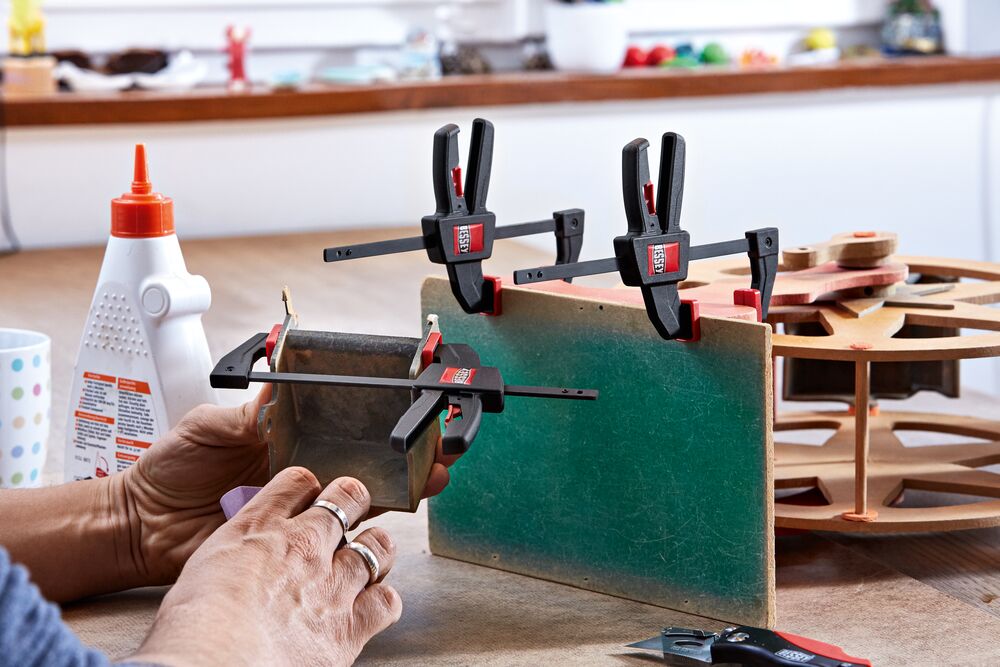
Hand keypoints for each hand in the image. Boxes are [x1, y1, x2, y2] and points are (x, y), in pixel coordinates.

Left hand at [118, 386, 459, 585]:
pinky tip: (377, 520)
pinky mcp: (283, 544)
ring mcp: (293, 511)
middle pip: (359, 466)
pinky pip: (326, 538)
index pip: (337, 431)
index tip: (405, 420)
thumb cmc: (169, 469)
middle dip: (401, 461)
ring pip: (353, 502)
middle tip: (433, 455)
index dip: (373, 427)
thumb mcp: (206, 426)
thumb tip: (277, 398)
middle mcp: (296, 476)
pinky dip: (354, 531)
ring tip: (423, 481)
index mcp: (283, 443)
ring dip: (391, 492)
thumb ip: (246, 415)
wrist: (141, 522)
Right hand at [129, 470, 399, 666]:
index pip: (298, 481)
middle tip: (350, 512)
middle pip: (348, 498)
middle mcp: (303, 546)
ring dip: (375, 549)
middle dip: (352, 501)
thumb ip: (233, 556)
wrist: (214, 663)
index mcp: (259, 528)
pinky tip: (372, 606)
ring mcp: (332, 583)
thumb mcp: (202, 570)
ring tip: (368, 556)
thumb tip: (237, 566)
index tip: (308, 495)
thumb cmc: (192, 627)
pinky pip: (387, 600)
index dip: (308, 486)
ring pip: (378, 545)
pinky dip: (383, 602)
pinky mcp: (350, 625)